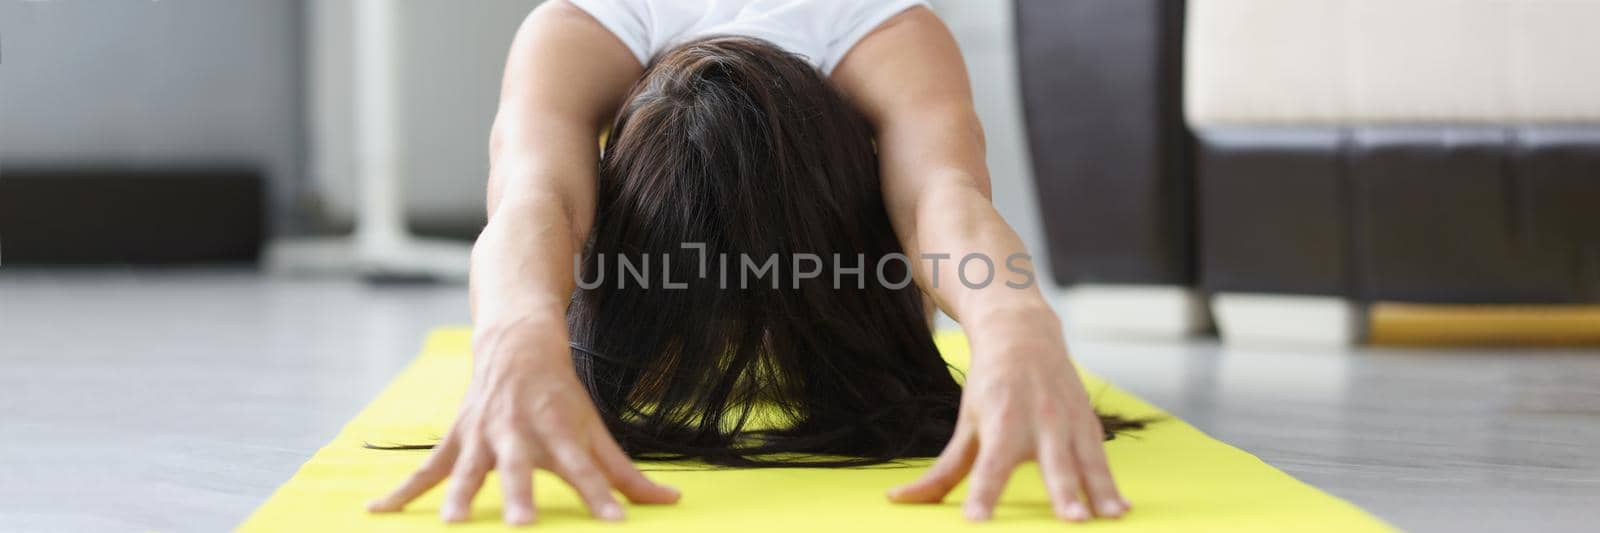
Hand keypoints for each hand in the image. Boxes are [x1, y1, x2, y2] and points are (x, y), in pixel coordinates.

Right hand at [366, 323, 679, 523]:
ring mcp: (483, 435)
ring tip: (451, 524)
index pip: (585, 470)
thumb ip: (626, 474)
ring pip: (467, 469)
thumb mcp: (595, 430)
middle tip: (521, 525)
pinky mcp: (457, 439)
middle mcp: (519, 434)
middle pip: (519, 469)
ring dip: (458, 495)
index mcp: (558, 432)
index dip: (601, 496)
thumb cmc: (561, 397)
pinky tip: (373, 513)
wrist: (516, 343)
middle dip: (517, 496)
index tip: (616, 521)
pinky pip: (425, 469)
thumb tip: (671, 504)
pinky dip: (399, 492)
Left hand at [887, 309, 1125, 521]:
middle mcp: (1038, 422)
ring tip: (1108, 519)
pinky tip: (1122, 512)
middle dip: (1063, 492)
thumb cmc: (990, 387)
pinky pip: (1102, 460)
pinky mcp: (1089, 425)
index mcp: (1001, 423)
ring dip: (1099, 493)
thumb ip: (942, 472)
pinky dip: (1113, 486)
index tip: (977, 521)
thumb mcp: (966, 426)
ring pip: (1086, 463)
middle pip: (1051, 464)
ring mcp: (1068, 423)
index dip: (984, 494)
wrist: (1024, 335)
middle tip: (1073, 521)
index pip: (990, 466)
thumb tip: (897, 501)